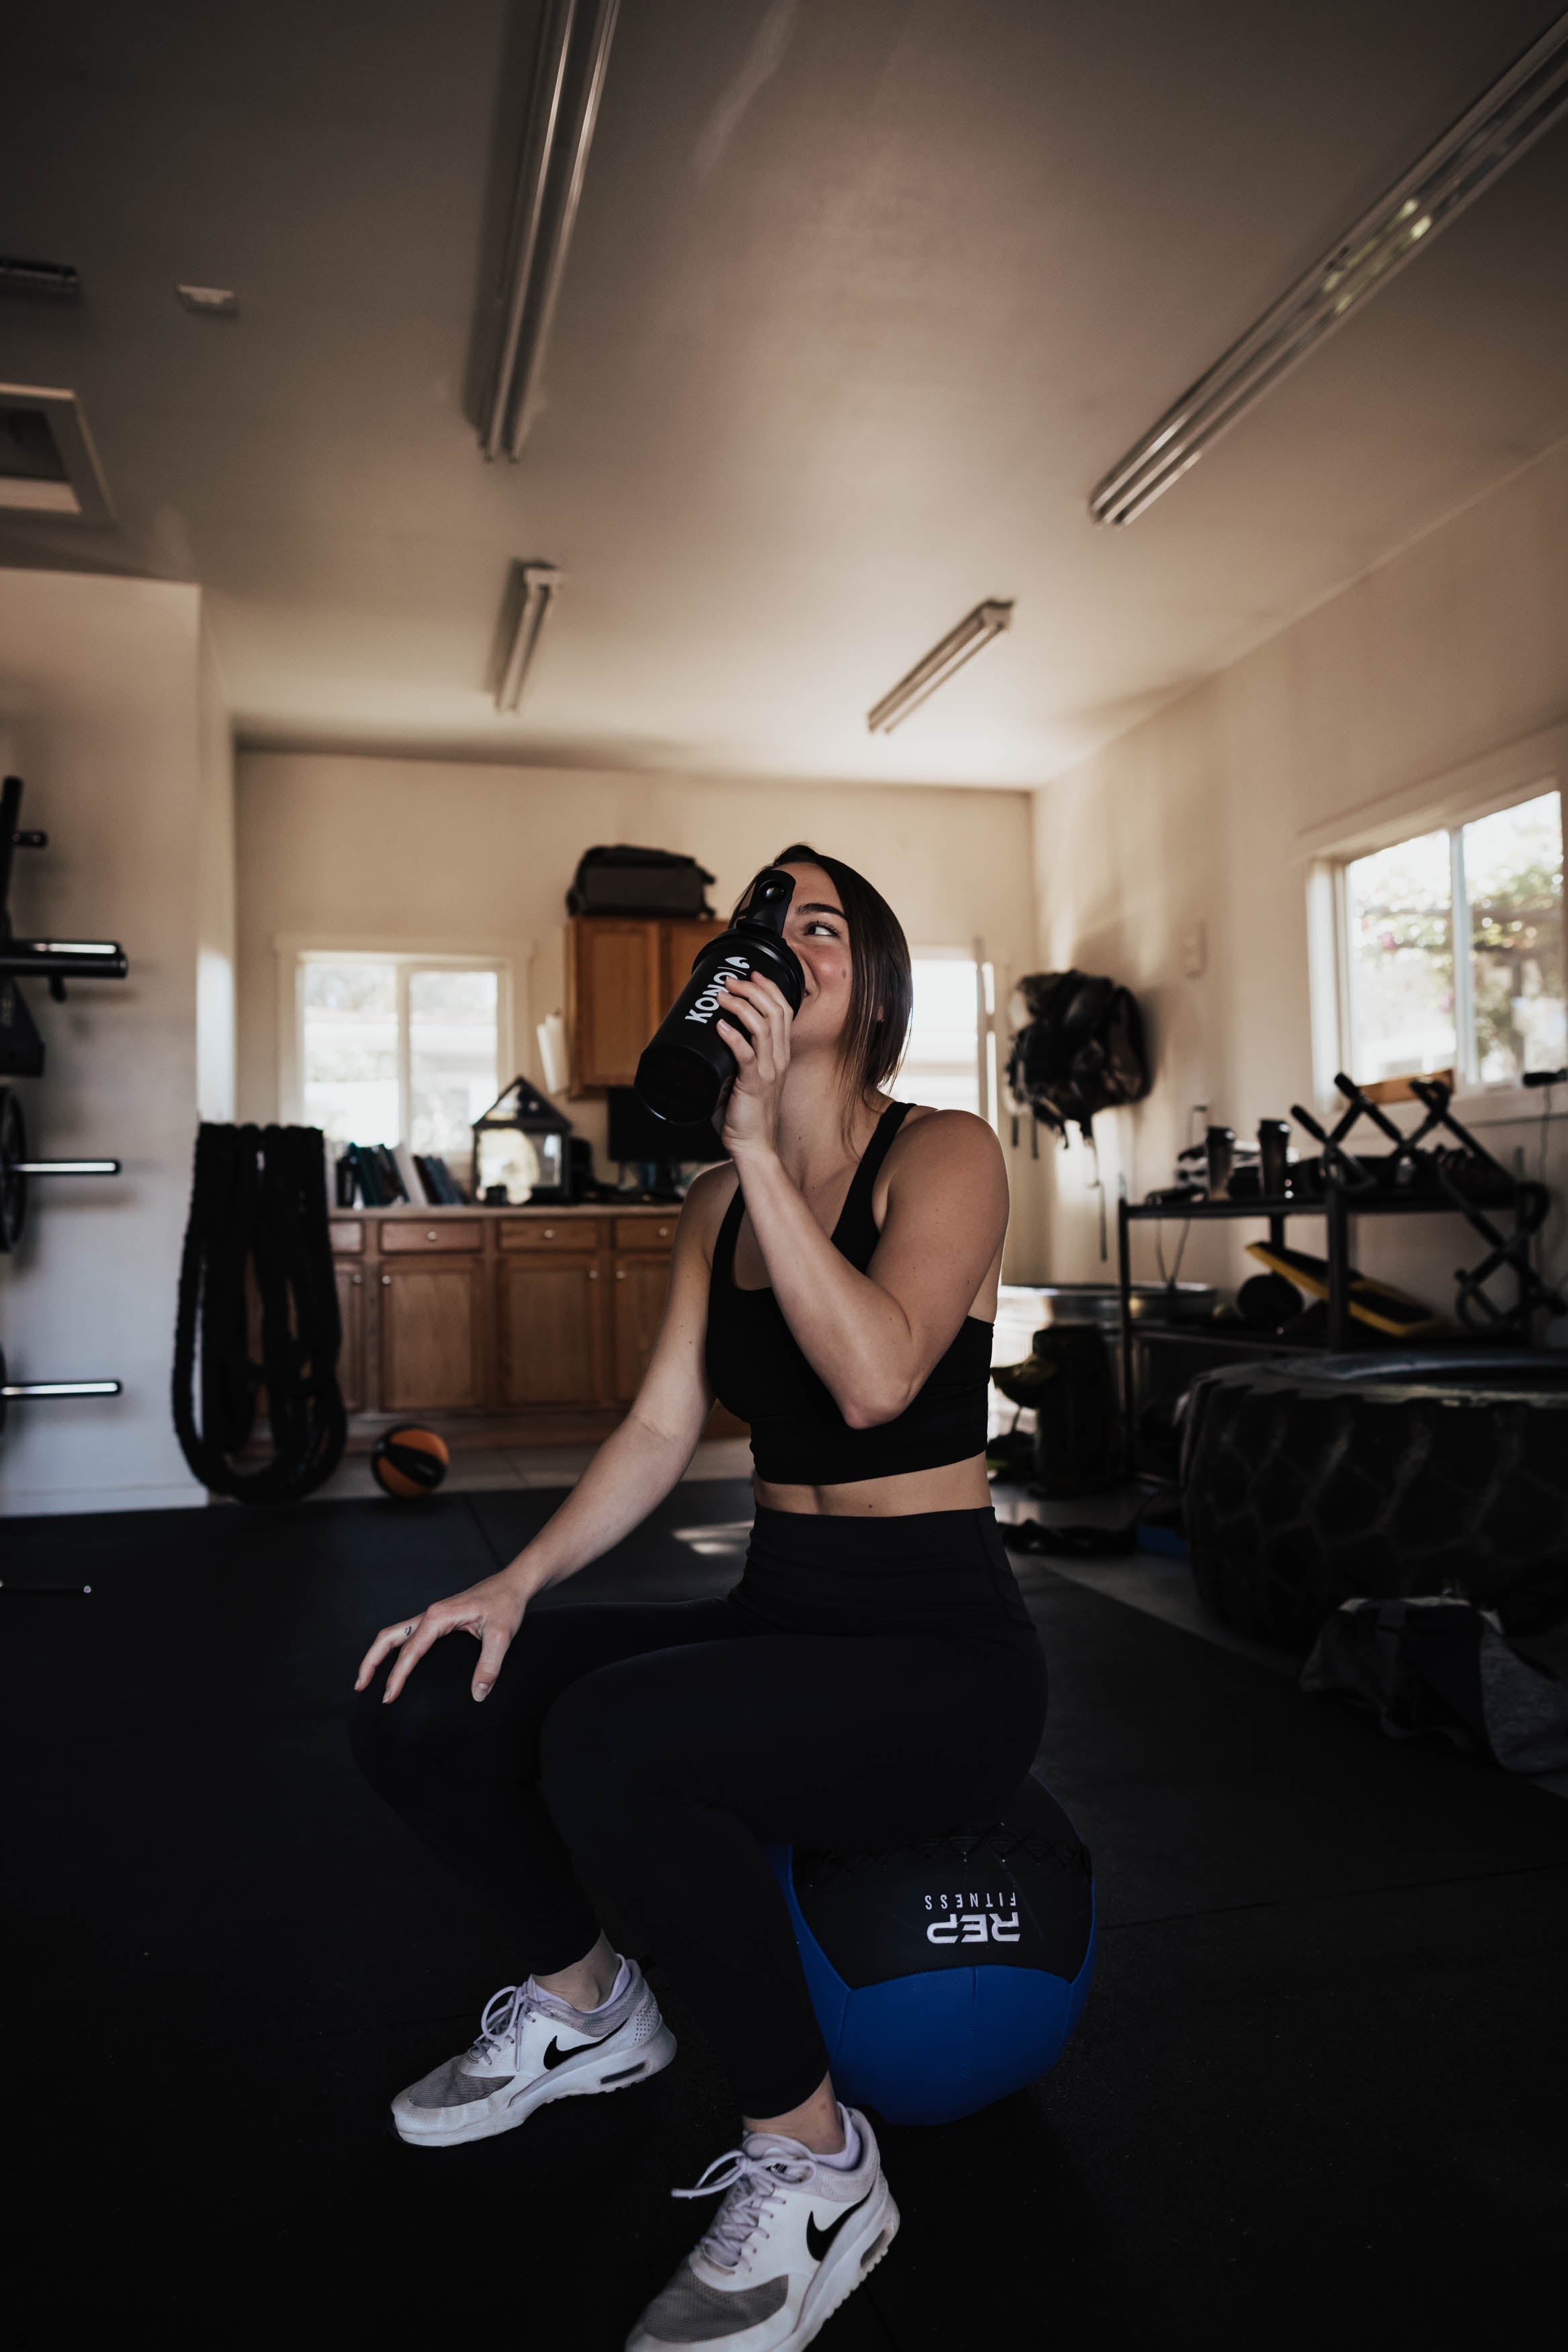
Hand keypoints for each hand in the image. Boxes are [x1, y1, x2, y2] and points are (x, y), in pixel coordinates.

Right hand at [354, 1569, 529, 1704]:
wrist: (513, 1584)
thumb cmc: (506, 1605)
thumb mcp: (502, 1636)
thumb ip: (490, 1666)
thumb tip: (477, 1694)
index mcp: (438, 1617)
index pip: (410, 1651)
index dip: (397, 1676)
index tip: (388, 1698)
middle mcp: (429, 1615)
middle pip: (388, 1638)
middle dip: (371, 1662)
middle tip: (360, 1688)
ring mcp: (431, 1617)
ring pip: (394, 1635)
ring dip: (377, 1655)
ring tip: (367, 1681)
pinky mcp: (437, 1621)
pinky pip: (407, 1636)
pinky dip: (393, 1651)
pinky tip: (395, 1667)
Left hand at [715, 972, 792, 1158]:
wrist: (753, 1145)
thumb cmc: (744, 1113)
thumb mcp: (744, 1078)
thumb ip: (734, 1058)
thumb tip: (710, 1036)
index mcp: (780, 1055)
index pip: (784, 1011)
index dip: (769, 988)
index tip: (752, 974)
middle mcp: (778, 1059)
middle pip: (775, 1011)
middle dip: (752, 989)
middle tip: (730, 981)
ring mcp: (768, 1071)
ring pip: (763, 1026)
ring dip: (741, 1006)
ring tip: (723, 996)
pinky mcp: (753, 1084)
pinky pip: (745, 1054)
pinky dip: (733, 1036)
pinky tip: (721, 1025)